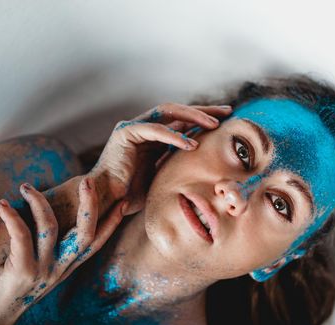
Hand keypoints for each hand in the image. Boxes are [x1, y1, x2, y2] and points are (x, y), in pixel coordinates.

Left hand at [0, 178, 124, 324]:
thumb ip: (49, 251)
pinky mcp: (21, 272)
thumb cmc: (8, 289)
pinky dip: (13, 218)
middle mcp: (59, 268)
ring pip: (51, 229)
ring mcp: (42, 271)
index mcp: (66, 267)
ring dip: (39, 203)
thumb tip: (48, 220)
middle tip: (88, 181)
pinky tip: (3, 205)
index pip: (97, 242)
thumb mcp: (38, 270)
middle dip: (90, 205)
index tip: (125, 202)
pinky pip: (21, 237)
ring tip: (27, 187)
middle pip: (85, 234)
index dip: (112, 222)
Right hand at [88, 103, 231, 214]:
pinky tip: (191, 144)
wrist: (107, 202)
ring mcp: (135, 127)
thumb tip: (206, 169)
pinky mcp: (126, 133)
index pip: (183, 122)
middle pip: (178, 111)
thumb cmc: (133, 195)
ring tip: (214, 125)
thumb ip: (180, 166)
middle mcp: (145, 128)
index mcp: (154, 138)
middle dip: (204, 111)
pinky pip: (155, 130)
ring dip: (193, 117)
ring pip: (168, 112)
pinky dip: (173, 136)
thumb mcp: (165, 177)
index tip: (227, 122)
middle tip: (227, 112)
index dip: (204, 120)